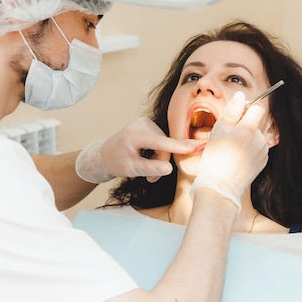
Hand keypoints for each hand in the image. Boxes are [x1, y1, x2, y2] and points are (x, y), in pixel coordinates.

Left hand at [76, 117, 203, 183]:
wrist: (104, 154)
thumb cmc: (115, 162)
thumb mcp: (131, 169)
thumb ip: (150, 168)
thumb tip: (169, 168)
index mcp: (136, 135)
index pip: (162, 142)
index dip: (180, 146)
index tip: (197, 146)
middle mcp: (142, 124)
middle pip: (165, 147)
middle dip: (160, 163)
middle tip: (150, 179)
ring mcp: (146, 122)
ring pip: (165, 145)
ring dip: (159, 159)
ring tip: (145, 169)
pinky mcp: (149, 125)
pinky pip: (162, 141)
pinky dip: (158, 152)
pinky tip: (146, 156)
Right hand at [191, 92, 268, 211]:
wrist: (220, 187)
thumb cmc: (215, 158)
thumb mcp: (219, 131)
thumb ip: (232, 111)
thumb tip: (241, 95)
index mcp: (249, 129)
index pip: (257, 107)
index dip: (247, 108)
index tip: (236, 116)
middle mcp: (260, 139)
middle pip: (256, 122)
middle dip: (244, 124)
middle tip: (228, 135)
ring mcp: (263, 151)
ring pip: (256, 135)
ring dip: (246, 137)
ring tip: (231, 148)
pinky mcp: (262, 161)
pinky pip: (257, 148)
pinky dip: (249, 149)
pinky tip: (236, 157)